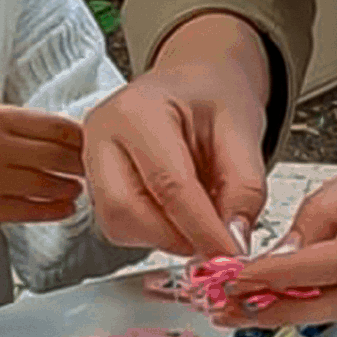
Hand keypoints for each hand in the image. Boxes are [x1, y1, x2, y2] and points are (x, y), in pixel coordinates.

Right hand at [0, 105, 85, 230]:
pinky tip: (66, 207)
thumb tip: (81, 137)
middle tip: (90, 167)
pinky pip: (34, 212)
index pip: (55, 126)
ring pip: (47, 185)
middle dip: (80, 164)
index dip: (81, 137)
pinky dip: (57, 210)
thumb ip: (33, 127)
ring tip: (76, 186)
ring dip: (70, 188)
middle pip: (55, 156)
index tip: (92, 143)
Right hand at [83, 12, 271, 258]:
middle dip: (175, 237)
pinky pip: (118, 225)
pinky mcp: (94, 182)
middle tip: (215, 241)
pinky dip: (154, 232)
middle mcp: (102, 134)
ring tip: (200, 219)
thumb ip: (245, 187)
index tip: (231, 253)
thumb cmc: (213, 97)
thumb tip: (234, 239)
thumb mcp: (243, 129)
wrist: (194, 83)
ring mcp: (91, 158)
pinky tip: (179, 214)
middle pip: (125, 211)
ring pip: (117, 225)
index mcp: (137, 111)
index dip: (202, 228)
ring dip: (164, 238)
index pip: (168, 185)